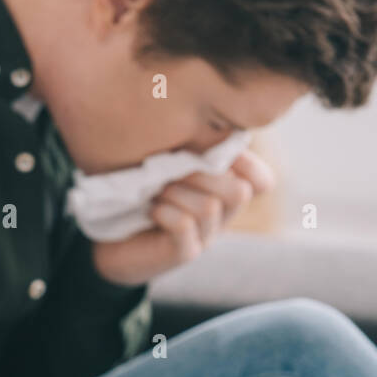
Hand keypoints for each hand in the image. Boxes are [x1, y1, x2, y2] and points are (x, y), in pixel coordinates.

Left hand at [91, 149, 274, 285]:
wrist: (115, 243)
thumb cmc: (142, 194)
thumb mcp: (169, 163)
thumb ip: (192, 148)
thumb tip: (206, 122)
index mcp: (224, 189)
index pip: (262, 181)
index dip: (248, 164)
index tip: (214, 151)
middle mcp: (222, 215)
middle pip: (240, 191)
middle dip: (204, 174)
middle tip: (171, 170)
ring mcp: (206, 237)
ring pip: (209, 207)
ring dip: (177, 192)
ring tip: (156, 191)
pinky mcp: (186, 254)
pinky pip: (185, 225)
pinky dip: (165, 211)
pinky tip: (152, 209)